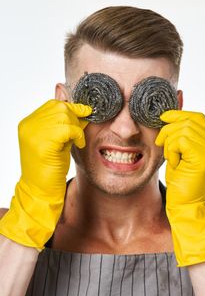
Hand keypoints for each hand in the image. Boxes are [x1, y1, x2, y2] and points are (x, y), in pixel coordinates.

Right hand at [0, 100, 91, 248]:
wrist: (41, 191)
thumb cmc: (49, 168)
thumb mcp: (57, 141)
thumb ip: (63, 124)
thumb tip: (80, 108)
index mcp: (28, 123)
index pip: (53, 104)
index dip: (71, 108)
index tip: (84, 113)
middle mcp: (28, 125)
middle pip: (59, 107)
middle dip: (75, 118)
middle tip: (79, 133)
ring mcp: (34, 134)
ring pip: (64, 116)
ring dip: (76, 128)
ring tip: (76, 141)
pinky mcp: (43, 144)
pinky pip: (68, 129)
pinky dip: (77, 135)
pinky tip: (78, 144)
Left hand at [155, 110, 204, 265]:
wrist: (185, 203)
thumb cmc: (181, 179)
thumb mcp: (181, 151)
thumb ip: (182, 133)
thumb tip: (170, 112)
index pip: (198, 117)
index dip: (179, 114)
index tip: (164, 118)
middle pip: (188, 121)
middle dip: (169, 130)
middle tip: (162, 144)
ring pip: (182, 130)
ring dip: (169, 144)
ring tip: (172, 158)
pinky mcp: (204, 158)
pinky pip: (180, 141)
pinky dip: (171, 151)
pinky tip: (174, 163)